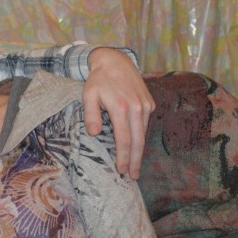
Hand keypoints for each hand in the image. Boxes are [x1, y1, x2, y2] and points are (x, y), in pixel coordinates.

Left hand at [83, 48, 154, 179]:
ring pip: (143, 134)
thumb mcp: (88, 95)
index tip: (121, 170)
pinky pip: (145, 125)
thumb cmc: (98, 80)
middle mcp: (138, 108)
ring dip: (139, 151)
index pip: (124, 140)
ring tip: (135, 166)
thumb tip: (94, 134)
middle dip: (136, 161)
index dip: (123, 157)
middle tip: (133, 176)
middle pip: (138, 141)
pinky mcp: (149, 103)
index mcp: (122, 108)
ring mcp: (146, 106)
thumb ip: (91, 115)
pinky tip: (136, 146)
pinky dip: (141, 137)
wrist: (115, 61)